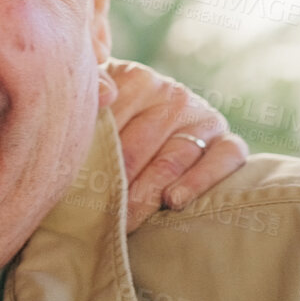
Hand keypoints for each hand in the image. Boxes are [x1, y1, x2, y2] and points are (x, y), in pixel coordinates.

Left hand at [100, 59, 248, 227]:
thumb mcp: (92, 94)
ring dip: (146, 194)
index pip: (111, 124)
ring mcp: (203, 118)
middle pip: (137, 149)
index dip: (89, 159)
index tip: (71, 185)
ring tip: (124, 220)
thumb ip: (91, 86)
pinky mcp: (227, 142)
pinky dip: (200, 180)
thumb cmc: (111, 115)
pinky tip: (174, 201)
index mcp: (138, 80)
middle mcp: (174, 96)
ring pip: (173, 161)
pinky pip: (224, 158)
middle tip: (91, 214)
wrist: (149, 124)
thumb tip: (102, 96)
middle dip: (112, 186)